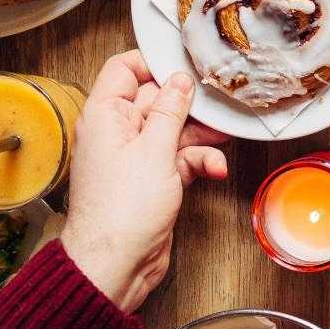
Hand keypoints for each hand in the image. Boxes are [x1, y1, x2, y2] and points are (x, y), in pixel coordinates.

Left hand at [61, 51, 228, 311]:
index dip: (153, 63)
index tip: (185, 64)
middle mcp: (118, 132)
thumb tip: (180, 80)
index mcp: (105, 115)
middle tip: (217, 103)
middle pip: (156, 99)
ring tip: (224, 137)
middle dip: (188, 104)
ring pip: (173, 130)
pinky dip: (198, 161)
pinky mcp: (153, 179)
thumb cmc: (121, 211)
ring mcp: (136, 156)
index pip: (123, 70)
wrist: (116, 265)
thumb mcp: (154, 151)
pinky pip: (179, 158)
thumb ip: (171, 111)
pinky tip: (214, 169)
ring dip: (200, 135)